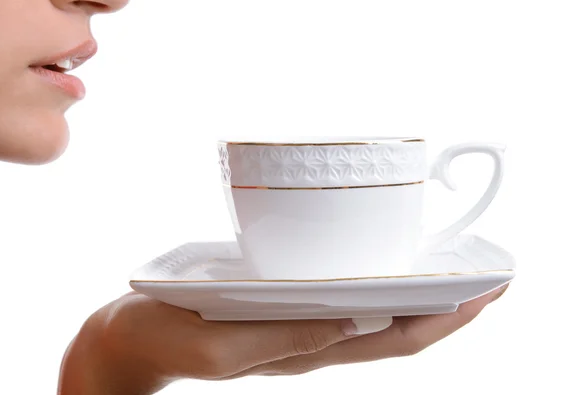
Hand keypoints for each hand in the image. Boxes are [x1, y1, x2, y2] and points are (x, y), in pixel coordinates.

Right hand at [58, 285, 508, 394]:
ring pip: (373, 315)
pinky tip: (377, 263)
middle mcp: (309, 340)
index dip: (443, 322)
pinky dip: (372, 282)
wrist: (130, 336)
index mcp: (301, 352)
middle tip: (486, 276)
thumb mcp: (223, 343)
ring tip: (447, 268)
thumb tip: (353, 323)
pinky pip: (340, 296)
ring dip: (414, 294)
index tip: (485, 294)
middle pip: (395, 330)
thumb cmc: (168, 336)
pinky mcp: (278, 305)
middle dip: (445, 307)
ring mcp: (296, 323)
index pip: (392, 344)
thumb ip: (286, 337)